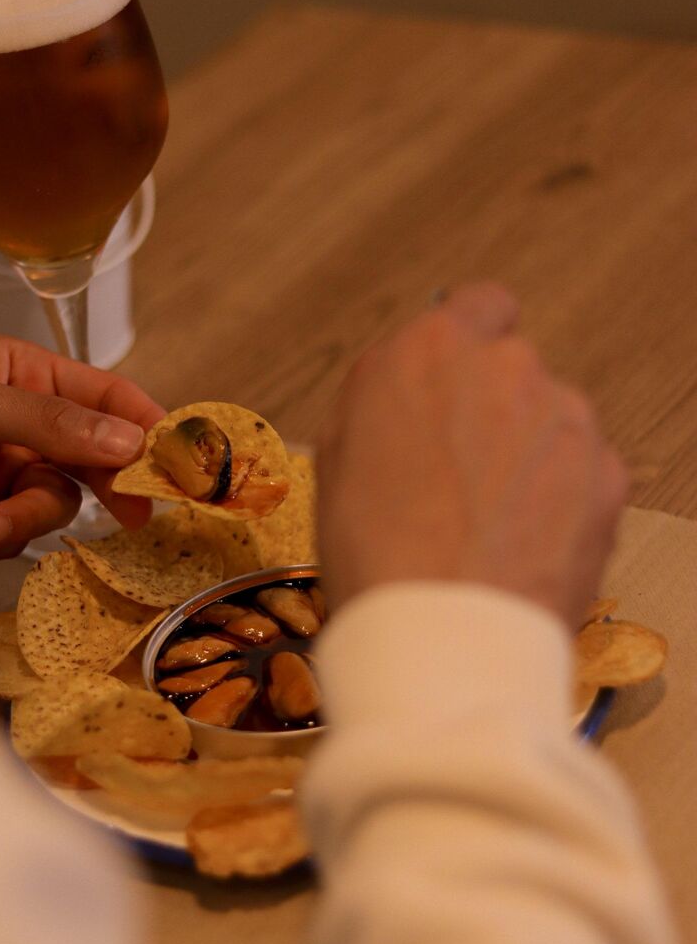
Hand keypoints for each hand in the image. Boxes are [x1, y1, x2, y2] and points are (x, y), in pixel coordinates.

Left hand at [0, 335, 164, 572]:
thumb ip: (52, 423)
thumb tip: (130, 442)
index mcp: (16, 374)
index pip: (100, 395)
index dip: (143, 424)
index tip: (180, 458)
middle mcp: (15, 424)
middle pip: (92, 457)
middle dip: (98, 487)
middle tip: (135, 515)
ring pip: (52, 507)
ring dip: (10, 524)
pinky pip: (7, 541)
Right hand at [318, 283, 627, 629]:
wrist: (442, 636)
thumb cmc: (374, 556)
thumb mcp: (337, 461)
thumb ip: (383, 405)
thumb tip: (405, 399)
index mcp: (430, 350)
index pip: (478, 307)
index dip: (470, 350)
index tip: (460, 385)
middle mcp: (507, 367)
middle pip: (514, 372)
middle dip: (496, 412)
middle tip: (462, 478)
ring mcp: (566, 418)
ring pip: (553, 422)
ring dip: (530, 457)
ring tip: (492, 527)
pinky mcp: (607, 474)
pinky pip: (584, 473)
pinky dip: (563, 502)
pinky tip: (526, 548)